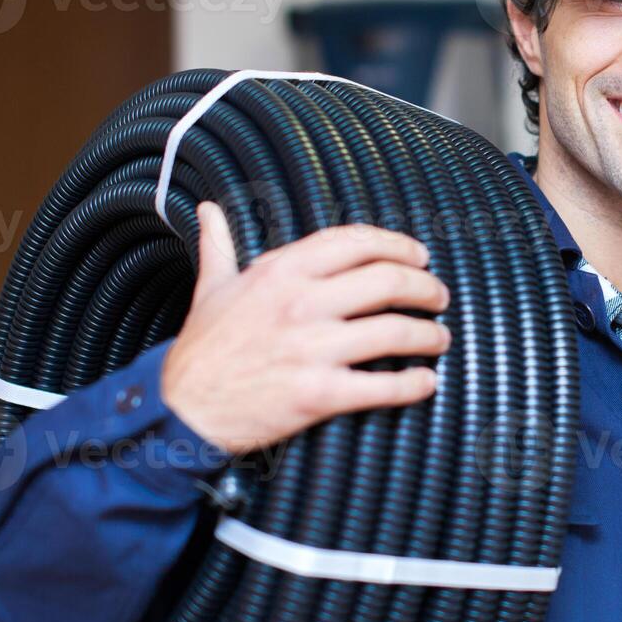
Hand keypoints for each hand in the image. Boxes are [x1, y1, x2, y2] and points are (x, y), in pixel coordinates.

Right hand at [161, 201, 449, 453]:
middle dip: (425, 287)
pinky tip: (426, 382)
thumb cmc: (201, 349)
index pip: (355, 242)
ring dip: (429, 335)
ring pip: (395, 331)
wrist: (181, 410)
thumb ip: (219, 247)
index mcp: (280, 273)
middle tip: (438, 296)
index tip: (418, 254)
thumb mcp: (210, 289)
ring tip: (440, 339)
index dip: (397, 244)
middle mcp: (300, 304)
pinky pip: (383, 386)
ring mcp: (311, 349)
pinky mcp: (318, 394)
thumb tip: (208, 211)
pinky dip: (414, 384)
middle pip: (387, 281)